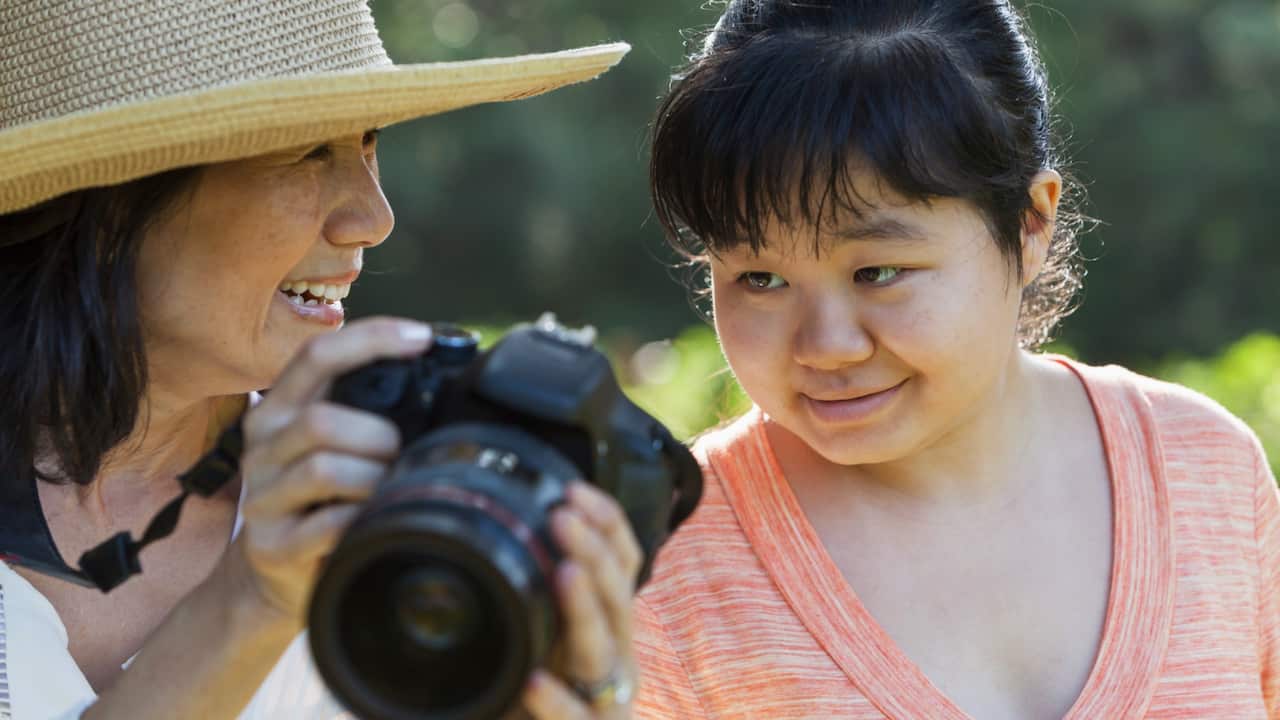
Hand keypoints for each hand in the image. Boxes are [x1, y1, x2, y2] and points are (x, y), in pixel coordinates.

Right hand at [225, 317, 432, 626]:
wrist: (273, 574)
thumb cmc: (320, 499)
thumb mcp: (331, 444)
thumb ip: (364, 410)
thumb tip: (440, 379)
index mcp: (279, 409)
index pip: (317, 356)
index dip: (371, 339)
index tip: (423, 338)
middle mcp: (261, 445)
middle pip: (321, 420)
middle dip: (379, 436)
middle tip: (403, 455)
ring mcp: (261, 496)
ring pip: (324, 468)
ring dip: (373, 478)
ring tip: (390, 488)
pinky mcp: (272, 544)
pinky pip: (327, 523)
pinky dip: (362, 519)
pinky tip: (373, 520)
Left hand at [522, 482, 642, 719]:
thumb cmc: (545, 696)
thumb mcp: (546, 635)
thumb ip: (536, 593)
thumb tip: (503, 529)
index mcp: (610, 623)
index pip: (623, 562)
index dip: (606, 523)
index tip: (572, 489)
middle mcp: (616, 655)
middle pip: (617, 596)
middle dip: (595, 551)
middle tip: (563, 516)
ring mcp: (607, 699)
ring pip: (603, 649)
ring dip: (584, 608)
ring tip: (566, 574)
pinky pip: (575, 719)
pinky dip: (557, 701)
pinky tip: (534, 682)